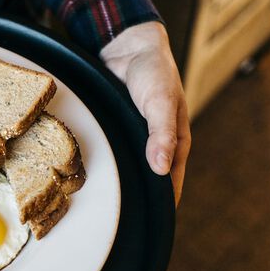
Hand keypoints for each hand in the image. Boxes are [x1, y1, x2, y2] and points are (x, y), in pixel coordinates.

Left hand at [100, 21, 190, 205]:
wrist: (128, 47)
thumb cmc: (153, 73)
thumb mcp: (161, 103)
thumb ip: (161, 134)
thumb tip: (162, 169)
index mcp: (174, 140)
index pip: (171, 182)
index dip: (163, 202)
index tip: (151, 223)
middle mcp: (156, 142)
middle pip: (150, 178)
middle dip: (140, 197)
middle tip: (124, 219)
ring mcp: (137, 136)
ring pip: (131, 167)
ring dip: (122, 181)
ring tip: (106, 203)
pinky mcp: (118, 128)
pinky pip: (115, 151)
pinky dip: (108, 163)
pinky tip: (95, 175)